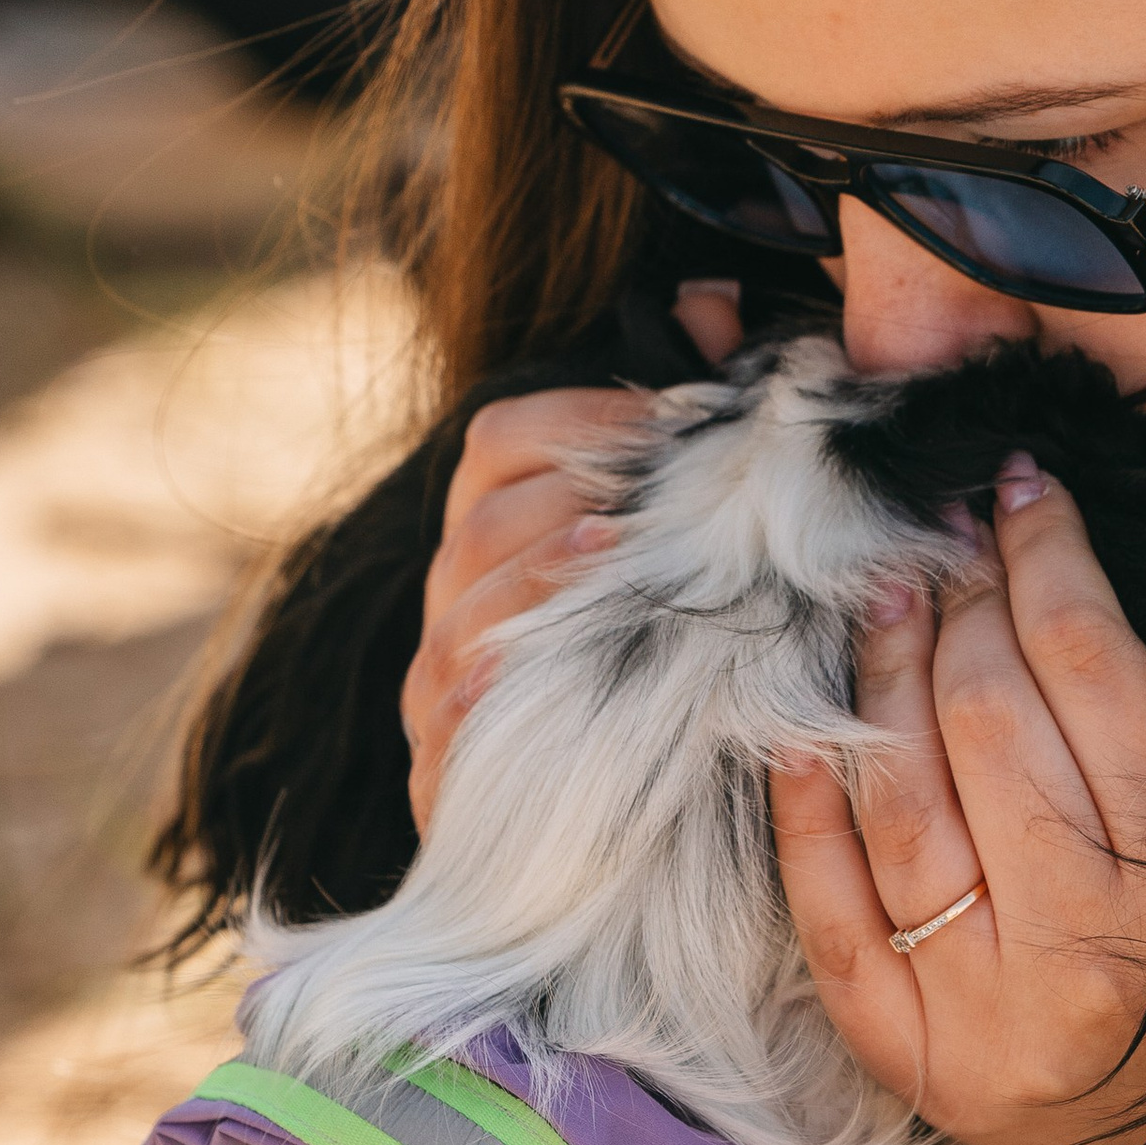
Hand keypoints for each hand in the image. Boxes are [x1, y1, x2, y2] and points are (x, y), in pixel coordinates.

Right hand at [400, 288, 748, 831]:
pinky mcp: (438, 774)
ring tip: (616, 564)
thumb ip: (682, 431)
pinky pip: (447, 722)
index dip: (587, 424)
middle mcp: (449, 597)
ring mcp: (434, 686)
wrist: (620, 844)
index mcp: (491, 524)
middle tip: (658, 509)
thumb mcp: (682, 550)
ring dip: (541, 586)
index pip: (503, 439)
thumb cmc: (662, 669)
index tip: (680, 432)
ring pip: (463, 614)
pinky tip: (552, 672)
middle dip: (572, 506)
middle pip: (485, 525)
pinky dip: (496, 695)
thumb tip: (711, 300)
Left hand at [771, 453, 1145, 1144]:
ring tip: (882, 598)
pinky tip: (800, 727)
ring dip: (881, 674)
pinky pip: (832, 909)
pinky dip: (807, 807)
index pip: (1100, 673)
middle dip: (961, 601)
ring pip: (903, 799)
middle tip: (941, 535)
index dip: (1050, 559)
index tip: (1021, 490)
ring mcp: (985, 1011)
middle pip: (991, 721)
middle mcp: (1084, 949)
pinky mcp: (909, 1058)